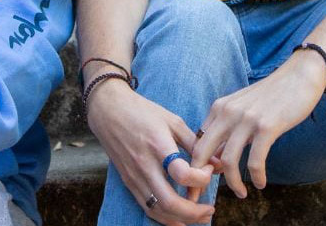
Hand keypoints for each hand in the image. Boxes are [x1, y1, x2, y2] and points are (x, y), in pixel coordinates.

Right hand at [85, 82, 214, 225]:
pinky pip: (147, 206)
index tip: (209, 170)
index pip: (182, 174)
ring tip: (200, 217)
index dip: (202, 178)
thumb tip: (218, 162)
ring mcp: (135, 176)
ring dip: (181, 219)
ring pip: (158, 209)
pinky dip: (164, 218)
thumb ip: (195, 143)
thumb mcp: (172, 121)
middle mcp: (145, 165)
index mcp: (158, 145)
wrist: (108, 111)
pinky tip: (179, 220)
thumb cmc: (142, 112)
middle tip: (210, 209)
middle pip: (170, 201)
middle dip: (194, 212)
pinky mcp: (128, 182)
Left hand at [188, 54, 325, 198]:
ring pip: (228, 161)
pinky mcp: (267, 127)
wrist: (299, 75)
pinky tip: (261, 183)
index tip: (200, 182)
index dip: (195, 166)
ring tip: (241, 193)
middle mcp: (228, 112)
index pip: (197, 142)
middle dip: (199, 179)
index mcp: (219, 108)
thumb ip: (228, 129)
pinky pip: (255, 160)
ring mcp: (247, 119)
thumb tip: (217, 159)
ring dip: (233, 183)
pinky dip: (256, 177)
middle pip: (202, 152)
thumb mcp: (242, 107)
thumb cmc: (272, 95)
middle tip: (204, 196)